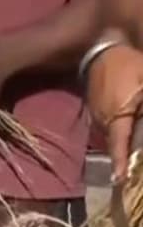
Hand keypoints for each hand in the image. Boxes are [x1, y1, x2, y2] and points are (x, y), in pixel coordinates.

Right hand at [87, 44, 142, 182]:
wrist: (102, 46)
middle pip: (115, 143)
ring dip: (120, 144)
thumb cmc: (128, 63)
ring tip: (130, 152)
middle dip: (124, 155)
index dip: (120, 162)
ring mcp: (96, 112)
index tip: (120, 180)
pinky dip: (117, 131)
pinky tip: (126, 128)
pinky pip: (106, 125)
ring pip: (110, 135)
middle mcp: (103, 117)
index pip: (119, 144)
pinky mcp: (94, 106)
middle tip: (132, 167)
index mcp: (117, 113)